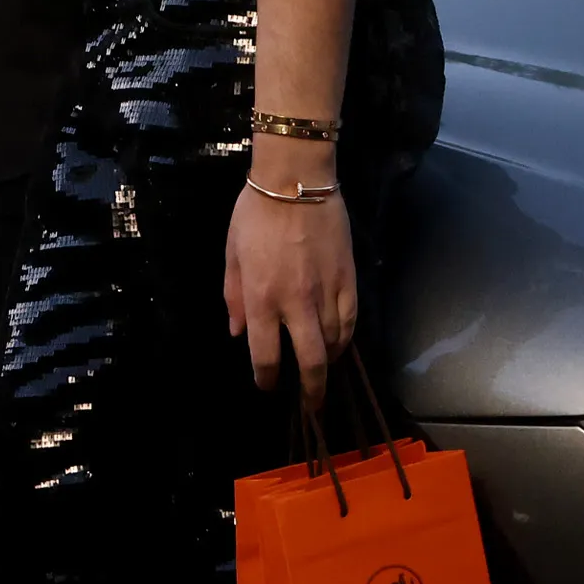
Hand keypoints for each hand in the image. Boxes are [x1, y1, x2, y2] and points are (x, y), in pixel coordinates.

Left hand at [225, 181, 356, 396]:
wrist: (297, 180)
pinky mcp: (349, 279)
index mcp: (262, 298)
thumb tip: (238, 332)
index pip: (265, 355)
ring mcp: (326, 292)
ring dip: (327, 363)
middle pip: (309, 361)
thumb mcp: (232, 254)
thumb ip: (234, 297)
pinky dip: (346, 338)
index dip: (266, 378)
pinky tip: (340, 344)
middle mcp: (296, 303)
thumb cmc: (255, 213)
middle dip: (310, 389)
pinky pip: (351, 320)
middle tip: (310, 403)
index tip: (267, 385)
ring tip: (322, 371)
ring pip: (334, 344)